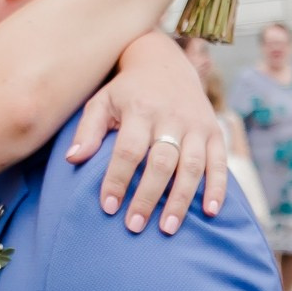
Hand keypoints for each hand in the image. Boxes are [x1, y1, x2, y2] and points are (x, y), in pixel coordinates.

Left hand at [65, 33, 229, 232]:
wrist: (166, 62)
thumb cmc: (127, 90)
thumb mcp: (102, 101)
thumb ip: (88, 130)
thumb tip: (72, 158)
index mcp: (141, 109)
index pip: (129, 150)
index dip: (118, 179)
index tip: (108, 206)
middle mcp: (171, 117)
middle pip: (162, 162)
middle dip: (148, 196)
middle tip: (134, 226)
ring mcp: (196, 125)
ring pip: (192, 166)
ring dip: (181, 199)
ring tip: (167, 228)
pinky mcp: (214, 132)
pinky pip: (219, 163)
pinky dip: (217, 188)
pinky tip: (210, 212)